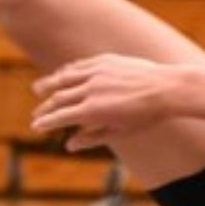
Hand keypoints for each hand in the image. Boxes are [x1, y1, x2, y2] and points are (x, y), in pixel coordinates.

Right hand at [31, 54, 203, 150]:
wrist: (168, 88)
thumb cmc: (147, 115)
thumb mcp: (121, 131)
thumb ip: (93, 137)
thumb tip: (69, 145)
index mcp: (94, 110)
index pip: (61, 116)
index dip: (46, 122)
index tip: (36, 126)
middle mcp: (91, 89)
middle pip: (59, 97)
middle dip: (45, 107)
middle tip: (37, 114)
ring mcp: (97, 72)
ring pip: (65, 78)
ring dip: (50, 84)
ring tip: (38, 89)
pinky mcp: (105, 60)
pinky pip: (80, 65)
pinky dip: (68, 71)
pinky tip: (63, 74)